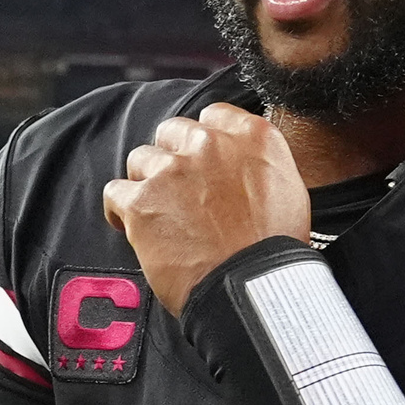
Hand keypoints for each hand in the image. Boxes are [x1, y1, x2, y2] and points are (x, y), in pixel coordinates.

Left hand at [101, 103, 310, 315]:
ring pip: (141, 159)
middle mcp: (209, 144)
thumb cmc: (274, 250)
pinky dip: (120, 210)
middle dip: (173, 158)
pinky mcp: (142, 201)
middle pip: (172, 132)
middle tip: (182, 191)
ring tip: (160, 213)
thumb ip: (258, 164)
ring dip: (148, 183)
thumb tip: (240, 166)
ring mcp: (172, 170)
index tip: (202, 162)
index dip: (203, 141)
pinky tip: (132, 226)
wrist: (252, 288)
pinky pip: (115, 192)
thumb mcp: (289, 190)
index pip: (213, 116)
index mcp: (251, 137)